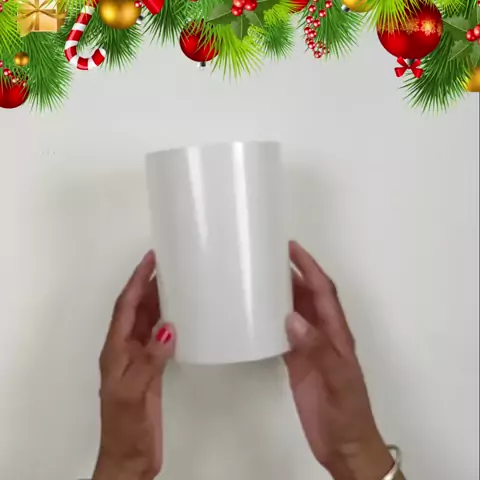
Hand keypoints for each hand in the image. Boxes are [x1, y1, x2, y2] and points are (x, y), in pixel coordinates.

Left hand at [93, 251, 174, 479]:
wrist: (130, 456)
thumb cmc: (125, 425)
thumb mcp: (135, 391)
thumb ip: (150, 359)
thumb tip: (168, 328)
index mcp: (115, 350)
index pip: (126, 306)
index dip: (137, 281)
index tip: (150, 259)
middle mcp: (125, 348)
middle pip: (136, 308)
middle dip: (148, 284)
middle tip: (167, 263)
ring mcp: (138, 358)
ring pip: (147, 320)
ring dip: (158, 299)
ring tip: (175, 281)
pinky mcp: (150, 368)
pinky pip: (158, 336)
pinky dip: (167, 321)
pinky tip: (179, 316)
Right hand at [285, 241, 395, 479]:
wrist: (345, 447)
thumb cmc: (347, 413)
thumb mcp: (337, 380)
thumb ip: (317, 349)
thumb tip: (292, 318)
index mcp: (337, 334)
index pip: (323, 292)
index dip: (310, 268)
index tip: (292, 249)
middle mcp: (323, 335)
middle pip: (309, 296)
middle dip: (295, 274)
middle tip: (270, 258)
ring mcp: (310, 349)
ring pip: (296, 312)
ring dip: (283, 294)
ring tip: (262, 278)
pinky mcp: (298, 363)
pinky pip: (284, 334)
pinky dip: (273, 319)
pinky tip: (259, 315)